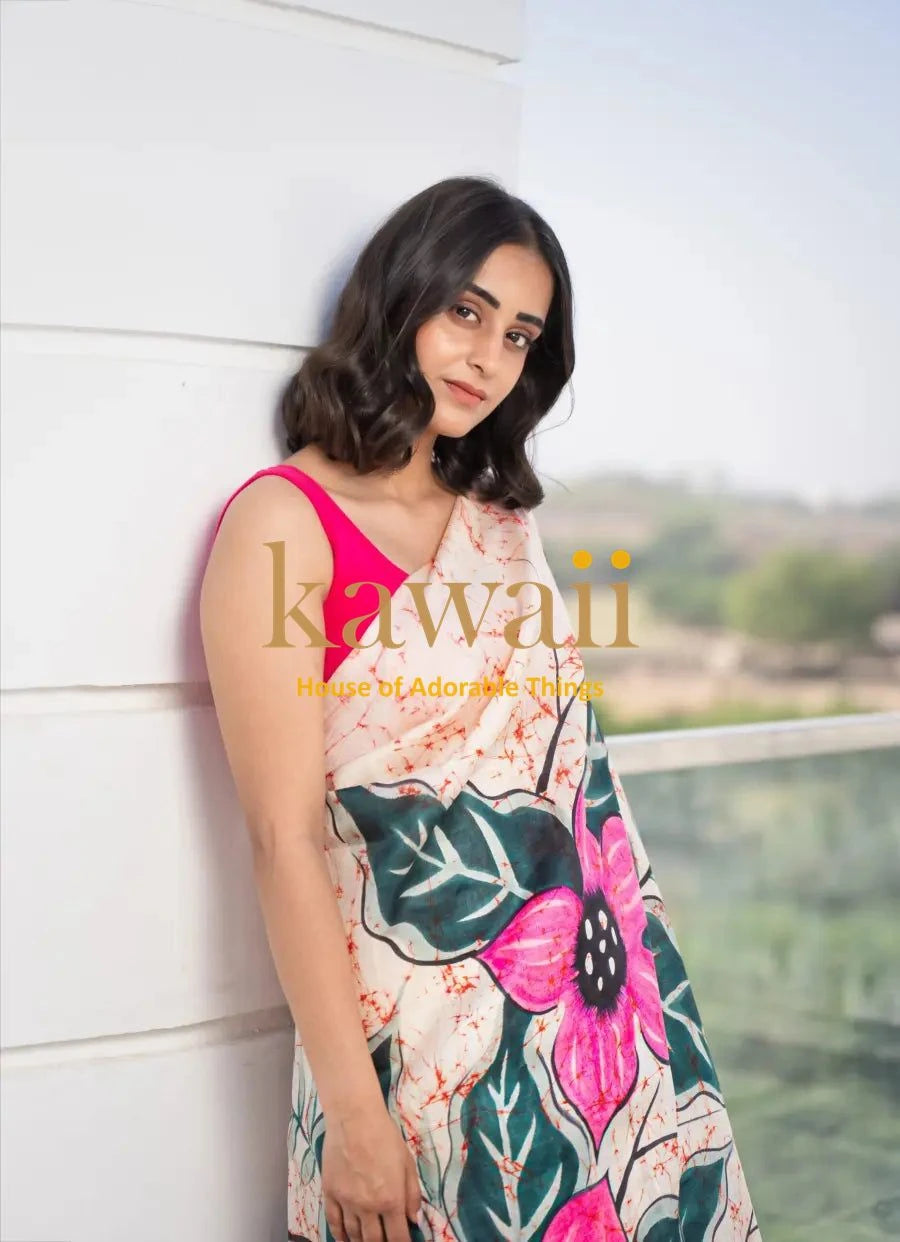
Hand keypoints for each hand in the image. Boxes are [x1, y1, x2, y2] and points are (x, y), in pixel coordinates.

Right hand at [322, 1104, 421, 1241]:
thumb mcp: (407, 1163)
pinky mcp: (330, 1193)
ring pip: (353, 1234)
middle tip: (384, 1241)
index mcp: (391, 1199)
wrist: (354, 1119)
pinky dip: (338, 1234)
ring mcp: (347, 1202)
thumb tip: (414, 1220)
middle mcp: (368, 1207)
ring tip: (366, 1241)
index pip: (397, 1237)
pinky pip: (333, 1222)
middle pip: (374, 1241)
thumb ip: (413, 1194)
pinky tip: (344, 1239)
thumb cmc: (385, 1137)